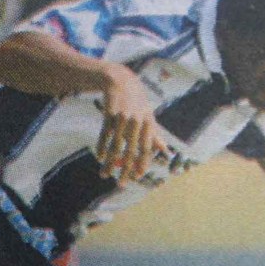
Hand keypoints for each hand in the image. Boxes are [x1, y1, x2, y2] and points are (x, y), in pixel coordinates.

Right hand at [97, 65, 168, 182]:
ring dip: (109, 163)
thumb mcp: (148, 115)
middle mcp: (137, 122)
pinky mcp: (109, 114)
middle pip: (131, 151)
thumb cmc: (136, 101)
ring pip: (115, 146)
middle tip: (121, 184)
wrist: (121, 80)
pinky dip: (101, 147)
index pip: (146, 149)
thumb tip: (165, 150)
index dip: (142, 164)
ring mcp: (123, 118)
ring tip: (104, 175)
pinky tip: (99, 157)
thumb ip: (155, 134)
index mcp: (148, 123)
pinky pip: (105, 135)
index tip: (136, 177)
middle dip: (125, 170)